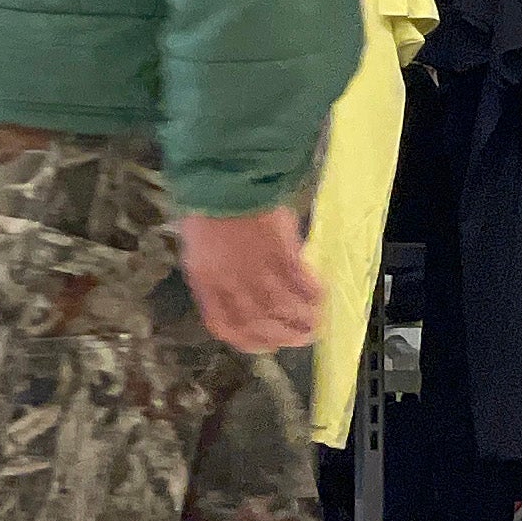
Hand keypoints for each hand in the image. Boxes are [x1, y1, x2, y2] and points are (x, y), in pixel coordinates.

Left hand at [176, 206, 317, 354]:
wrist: (225, 175)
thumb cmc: (209, 205)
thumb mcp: (200, 244)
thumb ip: (217, 273)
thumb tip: (239, 289)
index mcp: (206, 281)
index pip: (225, 325)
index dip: (248, 341)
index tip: (264, 345)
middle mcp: (233, 283)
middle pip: (261, 323)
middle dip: (283, 336)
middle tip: (299, 337)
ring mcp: (259, 271)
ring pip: (285, 308)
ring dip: (303, 318)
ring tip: (315, 322)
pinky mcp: (282, 254)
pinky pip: (302, 282)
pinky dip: (314, 292)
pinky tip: (321, 294)